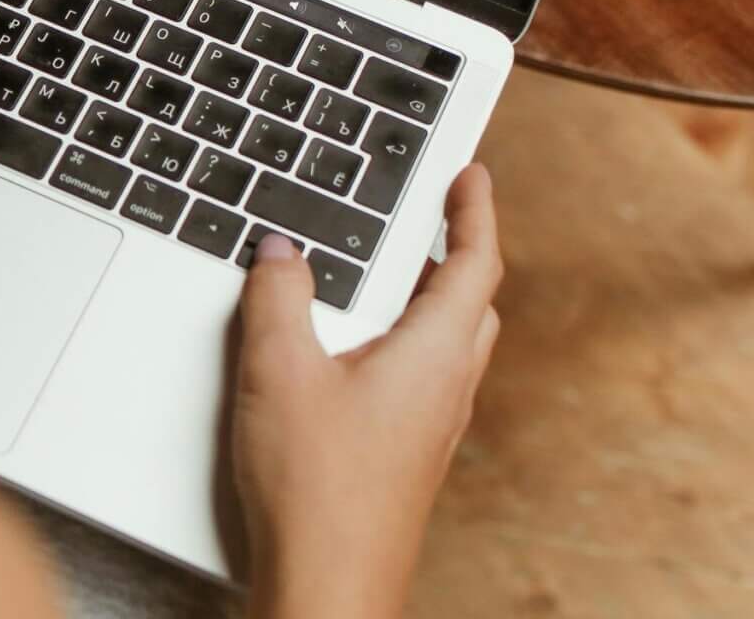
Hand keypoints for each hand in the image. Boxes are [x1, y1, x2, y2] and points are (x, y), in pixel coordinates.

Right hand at [230, 164, 502, 618]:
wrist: (329, 584)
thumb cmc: (317, 490)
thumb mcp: (279, 371)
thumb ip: (278, 298)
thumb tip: (279, 251)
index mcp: (434, 355)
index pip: (475, 263)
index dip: (475, 211)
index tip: (471, 175)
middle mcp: (447, 389)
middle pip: (471, 303)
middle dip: (456, 253)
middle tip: (434, 216)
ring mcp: (432, 428)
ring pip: (449, 344)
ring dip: (431, 299)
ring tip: (389, 273)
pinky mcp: (408, 455)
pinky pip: (423, 378)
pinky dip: (405, 343)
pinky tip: (354, 352)